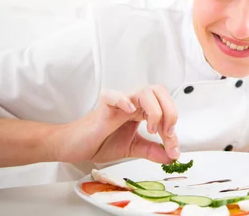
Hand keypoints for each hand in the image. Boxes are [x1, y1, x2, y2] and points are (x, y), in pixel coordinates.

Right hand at [54, 85, 178, 163]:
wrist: (75, 147)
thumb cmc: (100, 141)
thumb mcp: (133, 147)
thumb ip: (152, 150)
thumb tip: (172, 156)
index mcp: (141, 109)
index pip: (165, 107)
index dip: (173, 127)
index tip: (173, 148)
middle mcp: (133, 102)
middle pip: (160, 92)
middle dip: (170, 112)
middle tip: (166, 133)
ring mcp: (119, 102)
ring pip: (145, 91)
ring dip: (154, 110)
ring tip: (151, 129)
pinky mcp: (103, 107)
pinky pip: (113, 95)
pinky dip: (123, 100)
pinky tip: (130, 110)